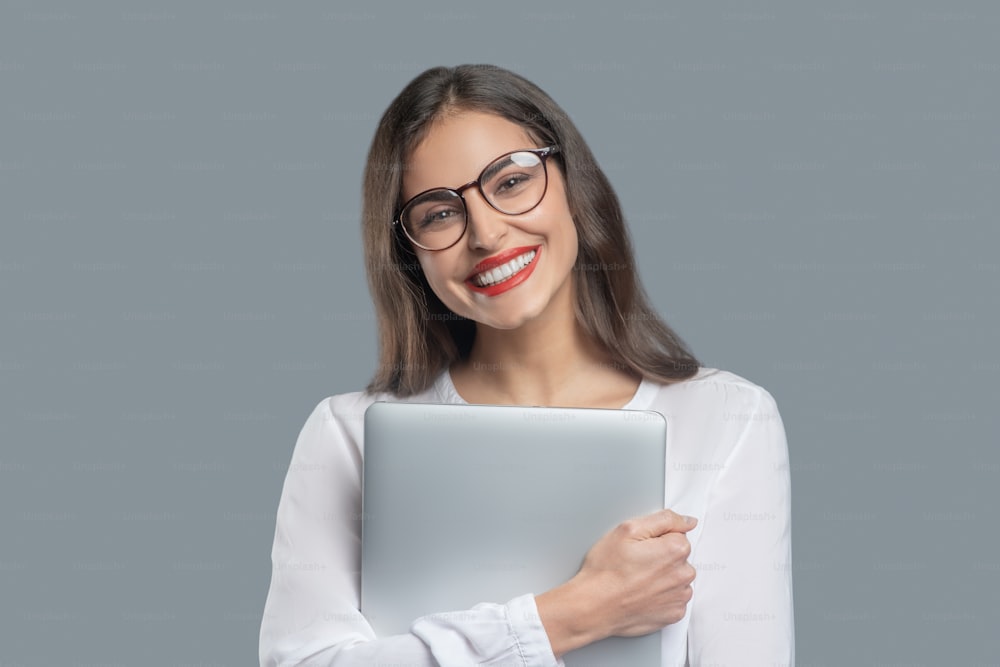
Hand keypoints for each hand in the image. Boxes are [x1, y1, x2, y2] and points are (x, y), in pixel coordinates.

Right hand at [575, 509, 697, 635]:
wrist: (594, 606)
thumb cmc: (606, 571)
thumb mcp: (628, 529)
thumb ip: (664, 520)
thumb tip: (688, 521)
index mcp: (675, 550)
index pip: (678, 534)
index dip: (656, 537)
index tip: (640, 546)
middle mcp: (683, 575)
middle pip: (679, 556)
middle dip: (661, 555)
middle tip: (636, 562)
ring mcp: (679, 596)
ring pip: (677, 577)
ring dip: (662, 576)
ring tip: (637, 579)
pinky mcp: (674, 614)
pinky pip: (674, 597)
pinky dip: (661, 595)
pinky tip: (643, 593)